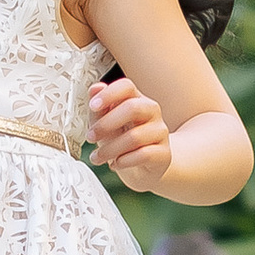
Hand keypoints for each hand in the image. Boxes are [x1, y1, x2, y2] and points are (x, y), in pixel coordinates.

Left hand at [87, 75, 171, 189]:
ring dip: (110, 149)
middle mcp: (151, 111)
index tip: (93, 106)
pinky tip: (115, 164)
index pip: (127, 86)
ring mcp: (160, 132)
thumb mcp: (105, 124)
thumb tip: (94, 89)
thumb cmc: (121, 141)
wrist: (142, 168)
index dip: (109, 94)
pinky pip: (143, 155)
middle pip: (132, 108)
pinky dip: (124, 161)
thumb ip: (99, 108)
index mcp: (136, 99)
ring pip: (135, 137)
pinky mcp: (164, 153)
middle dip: (106, 124)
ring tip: (97, 157)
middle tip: (90, 137)